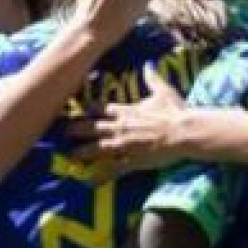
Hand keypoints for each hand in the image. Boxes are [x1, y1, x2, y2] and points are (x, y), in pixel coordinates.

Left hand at [76, 65, 190, 171]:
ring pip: (97, 148)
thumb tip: (148, 66)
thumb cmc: (175, 112)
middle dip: (76, 129)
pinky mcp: (132, 160)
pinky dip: (101, 176)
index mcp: (127, 111)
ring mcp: (125, 145)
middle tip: (63, 131)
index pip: (100, 109)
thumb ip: (152, 80)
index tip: (75, 110)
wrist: (184, 131)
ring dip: (82, 151)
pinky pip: (113, 170)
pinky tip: (90, 181)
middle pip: (92, 127)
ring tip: (70, 154)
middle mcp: (121, 127)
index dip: (86, 110)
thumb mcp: (163, 92)